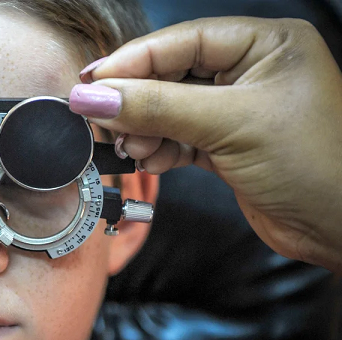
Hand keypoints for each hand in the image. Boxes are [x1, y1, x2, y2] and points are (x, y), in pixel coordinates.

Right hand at [70, 17, 341, 269]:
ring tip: (133, 148)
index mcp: (265, 43)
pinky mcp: (226, 142)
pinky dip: (159, 149)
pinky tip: (151, 160)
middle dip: (137, 101)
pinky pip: (177, 136)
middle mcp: (250, 69)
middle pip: (171, 74)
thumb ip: (157, 107)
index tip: (92, 83)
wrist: (340, 230)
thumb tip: (95, 97)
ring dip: (145, 129)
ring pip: (169, 107)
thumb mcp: (229, 124)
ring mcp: (236, 107)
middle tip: (103, 120)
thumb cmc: (315, 166)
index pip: (181, 40)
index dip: (132, 61)